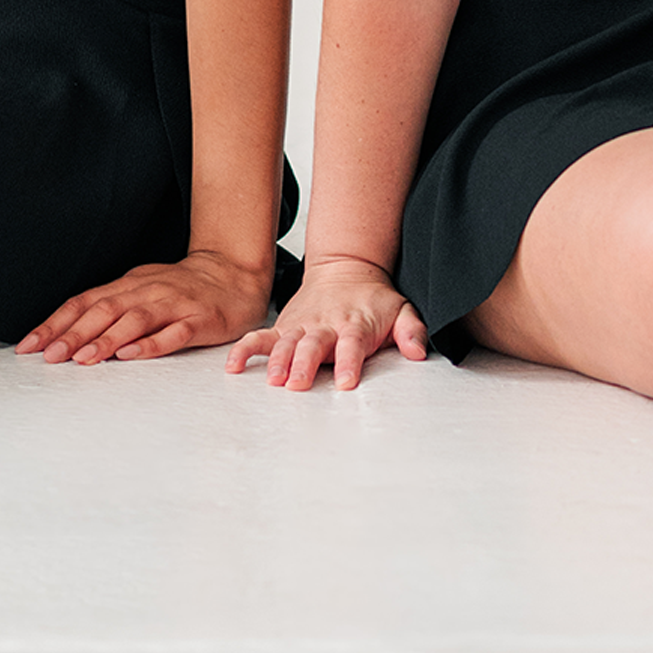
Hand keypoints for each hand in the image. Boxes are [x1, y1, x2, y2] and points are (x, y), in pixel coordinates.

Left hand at [16, 250, 271, 364]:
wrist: (233, 274)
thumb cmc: (180, 289)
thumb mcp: (141, 290)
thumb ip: (110, 309)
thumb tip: (65, 335)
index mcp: (128, 285)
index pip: (84, 302)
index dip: (55, 323)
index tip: (29, 346)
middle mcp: (147, 291)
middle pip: (104, 310)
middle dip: (73, 334)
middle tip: (49, 357)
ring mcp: (173, 304)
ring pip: (134, 320)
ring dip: (105, 340)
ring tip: (82, 359)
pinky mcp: (199, 320)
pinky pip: (173, 333)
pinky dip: (150, 344)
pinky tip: (131, 355)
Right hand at [224, 256, 427, 390]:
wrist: (346, 267)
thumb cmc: (373, 299)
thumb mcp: (401, 309)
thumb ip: (411, 330)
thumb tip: (419, 351)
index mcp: (355, 324)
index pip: (352, 344)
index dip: (348, 362)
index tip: (345, 382)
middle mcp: (326, 324)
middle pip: (314, 344)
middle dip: (305, 364)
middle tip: (299, 384)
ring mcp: (302, 325)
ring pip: (286, 342)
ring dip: (278, 361)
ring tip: (272, 379)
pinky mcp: (285, 326)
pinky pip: (261, 337)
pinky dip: (246, 349)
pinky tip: (234, 366)